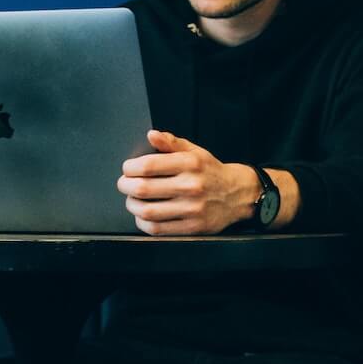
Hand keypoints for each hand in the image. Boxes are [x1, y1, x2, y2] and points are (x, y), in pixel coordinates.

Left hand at [116, 130, 257, 234]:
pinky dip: (143, 222)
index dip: (130, 168)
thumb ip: (171, 142)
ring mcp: (192, 209)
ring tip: (132, 200)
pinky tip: (143, 216)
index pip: (148, 165)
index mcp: (189, 164)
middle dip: (125, 186)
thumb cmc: (211, 172)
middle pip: (143, 188)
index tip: (127, 169)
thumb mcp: (195, 151)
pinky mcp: (192, 227)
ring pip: (148, 211)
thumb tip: (151, 135)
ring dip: (132, 205)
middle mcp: (191, 186)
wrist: (238, 194)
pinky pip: (158, 229)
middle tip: (124, 184)